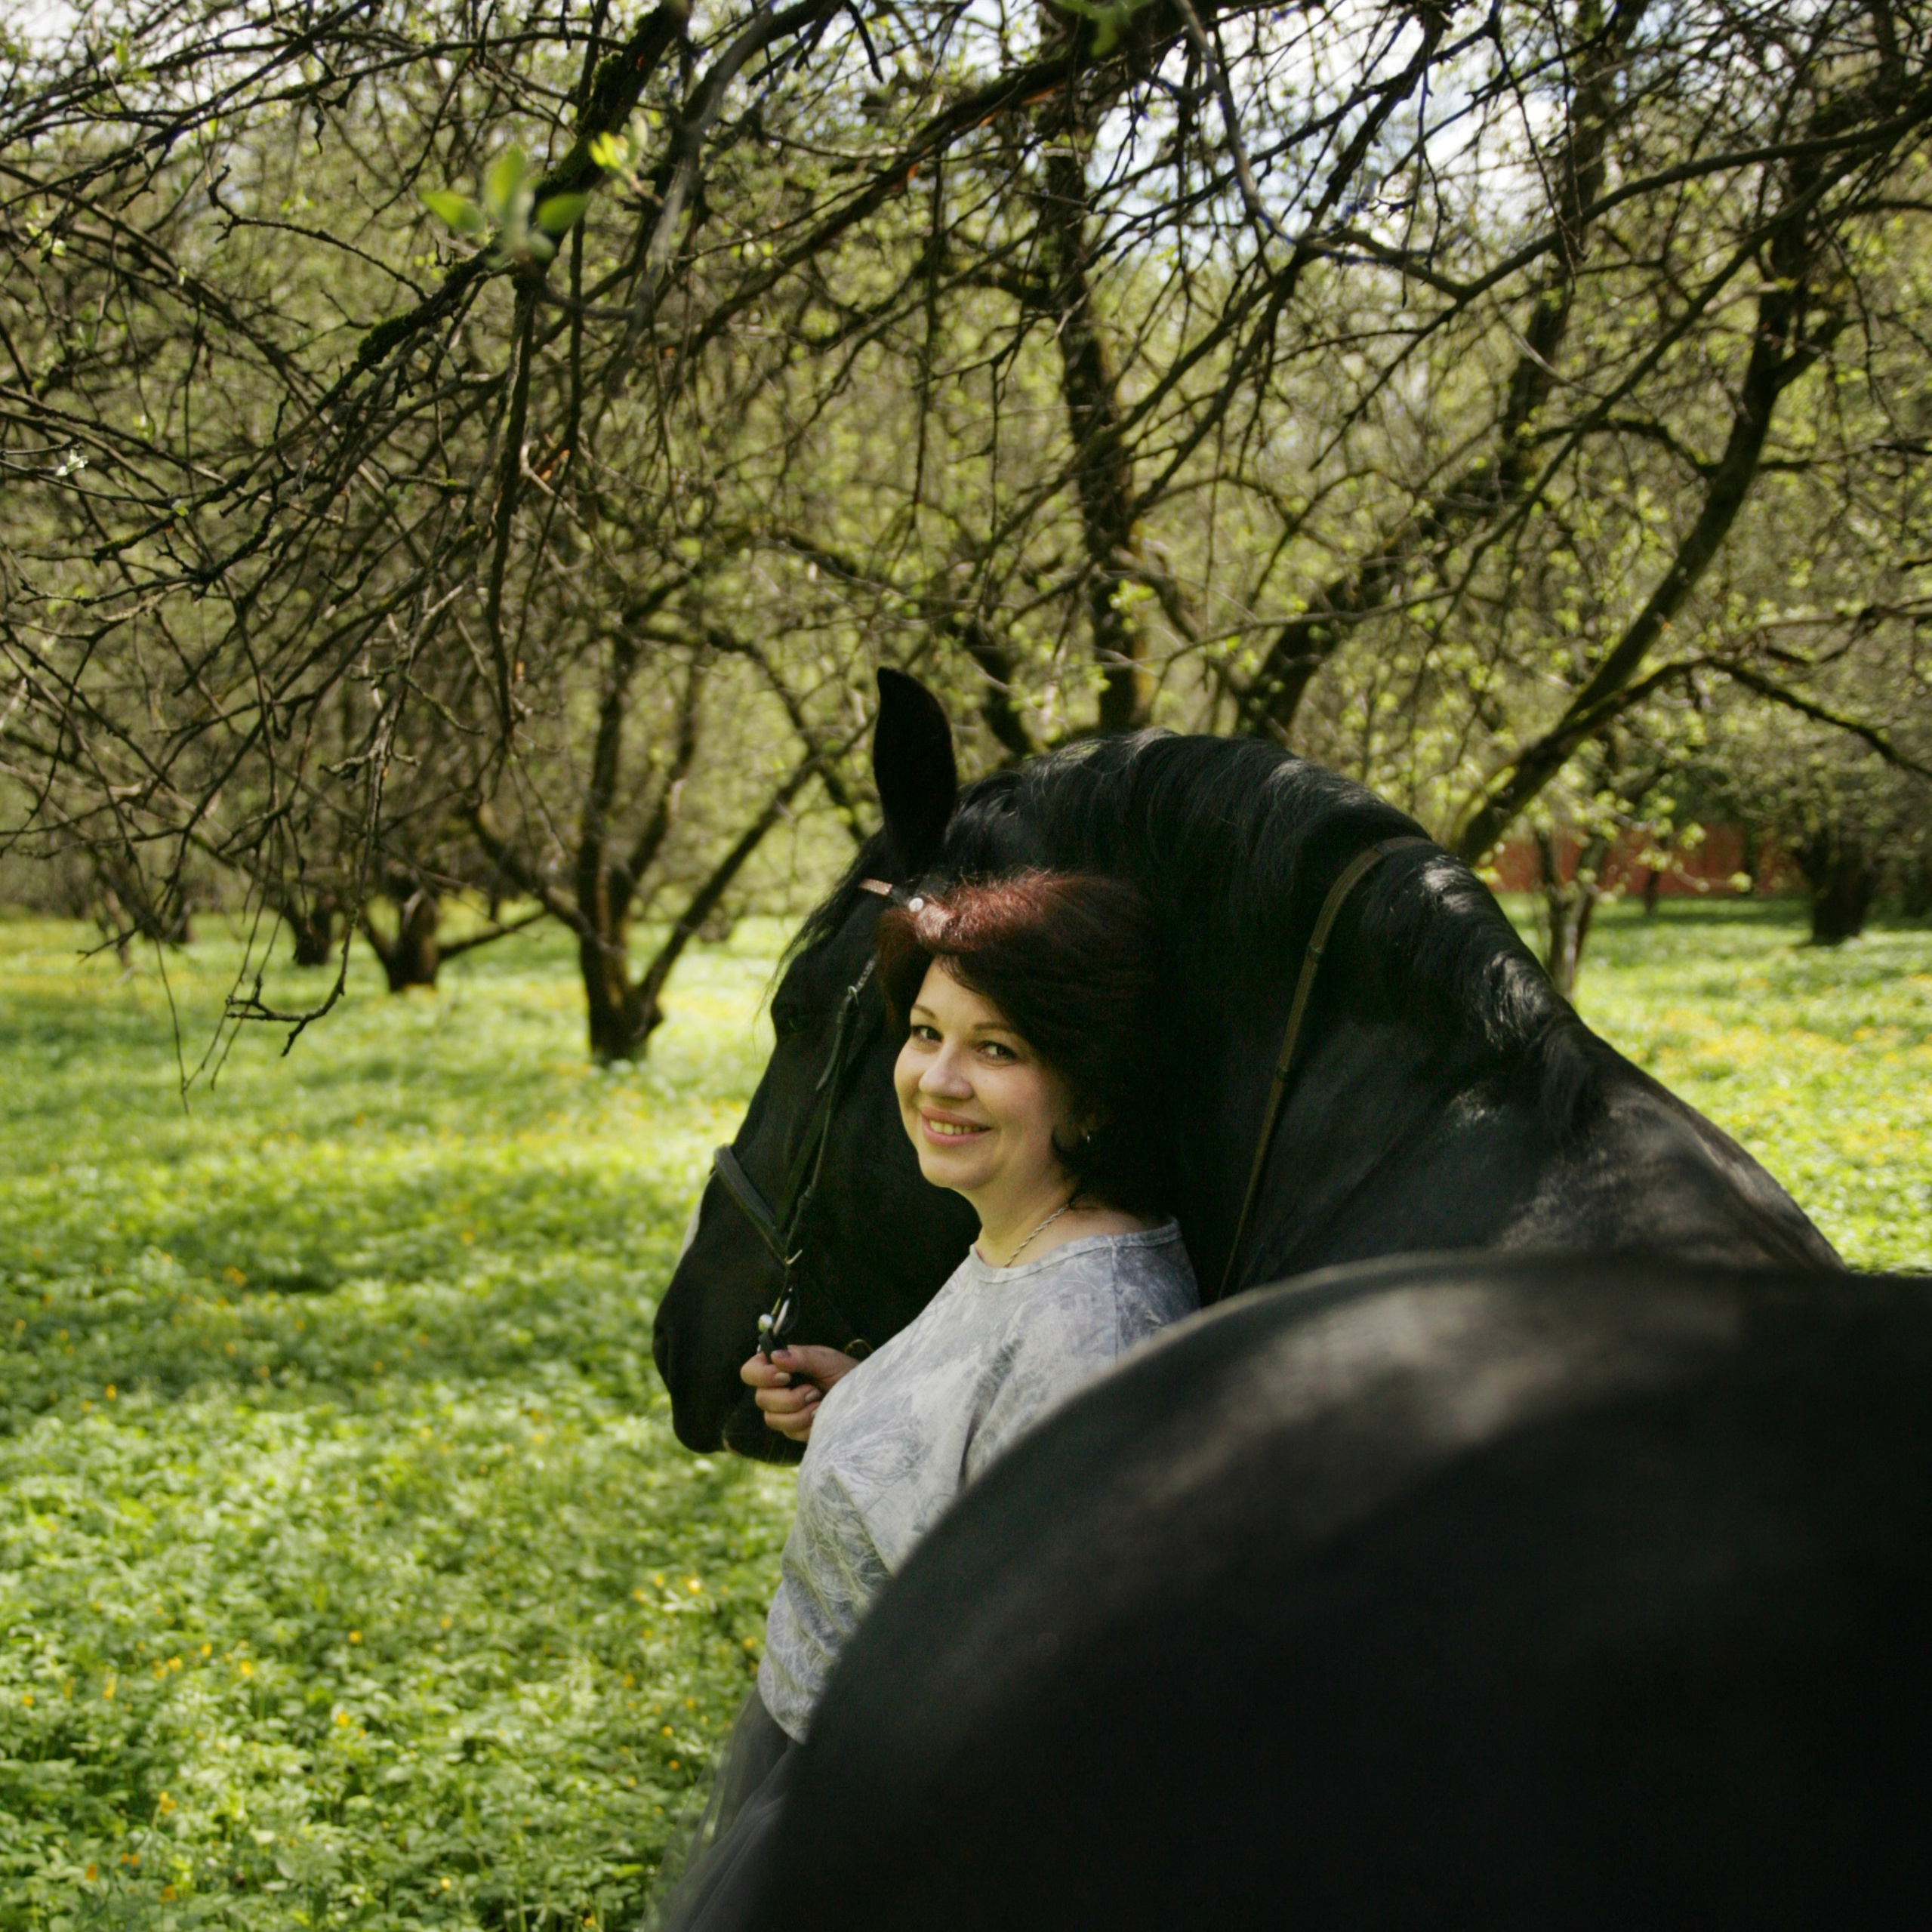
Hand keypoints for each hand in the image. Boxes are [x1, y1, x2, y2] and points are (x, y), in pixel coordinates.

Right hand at [738, 1345, 859, 1443]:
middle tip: (813, 1391)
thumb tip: (776, 1356)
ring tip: (819, 1403)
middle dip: (789, 1398)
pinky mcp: (794, 1430)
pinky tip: (821, 1416)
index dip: (761, 1376)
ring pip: (772, 1419)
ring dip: (800, 1413)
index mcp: (779, 1367)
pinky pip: (790, 1433)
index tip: (785, 1376)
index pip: (750, 1372)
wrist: (862, 1397)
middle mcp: (776, 1389)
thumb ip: (801, 1357)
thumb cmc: (843, 1372)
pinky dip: (808, 1425)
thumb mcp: (826, 1359)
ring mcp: (783, 1412)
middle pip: (761, 1399)